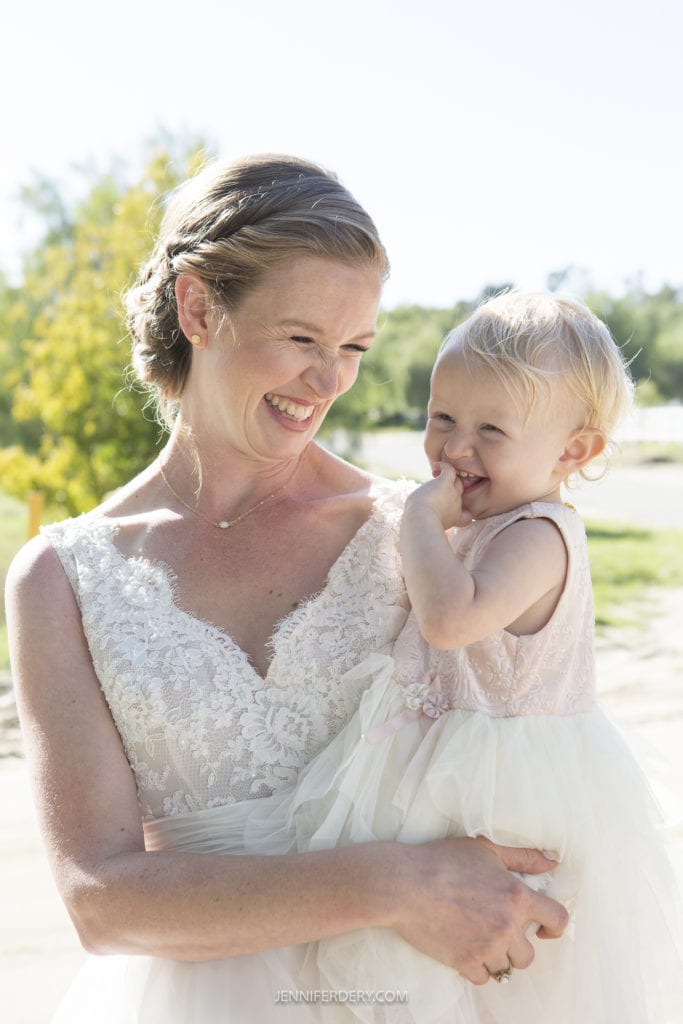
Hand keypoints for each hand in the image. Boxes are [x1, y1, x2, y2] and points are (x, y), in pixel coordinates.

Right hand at [389, 836, 567, 983]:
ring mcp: (487, 948)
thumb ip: (524, 857)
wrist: (405, 884)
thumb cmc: (443, 861)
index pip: (558, 920)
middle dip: (516, 945)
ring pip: (506, 968)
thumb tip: (553, 860)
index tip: (541, 928)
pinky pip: (483, 978)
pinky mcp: (465, 963)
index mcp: (517, 896)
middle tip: (495, 929)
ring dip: (495, 956)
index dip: (554, 927)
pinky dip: (475, 967)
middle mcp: (507, 926)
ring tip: (475, 936)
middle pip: (529, 954)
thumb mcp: (486, 849)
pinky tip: (463, 947)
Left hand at [406, 463, 472, 529]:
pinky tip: (436, 465)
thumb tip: (419, 513)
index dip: (455, 507)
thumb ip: (429, 517)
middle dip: (451, 490)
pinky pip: (449, 470)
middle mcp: (456, 504)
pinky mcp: (445, 483)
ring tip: (436, 474)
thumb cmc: (421, 525)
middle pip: (458, 492)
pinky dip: (444, 466)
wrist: (421, 521)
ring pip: (456, 481)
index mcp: (455, 517)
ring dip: (447, 477)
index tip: (443, 507)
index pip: (462, 511)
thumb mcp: (426, 524)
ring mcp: (452, 493)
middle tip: (439, 489)